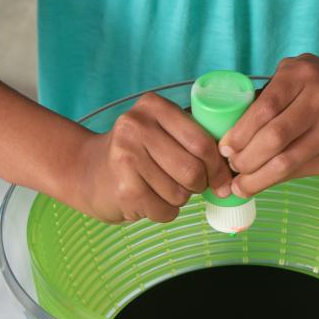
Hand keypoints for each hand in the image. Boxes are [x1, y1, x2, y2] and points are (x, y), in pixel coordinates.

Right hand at [65, 92, 231, 222]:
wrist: (84, 171)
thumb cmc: (135, 153)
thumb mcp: (160, 131)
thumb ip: (193, 137)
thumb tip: (235, 168)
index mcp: (153, 106)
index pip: (203, 141)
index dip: (219, 166)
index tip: (223, 180)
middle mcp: (137, 126)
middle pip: (194, 169)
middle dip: (200, 184)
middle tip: (192, 186)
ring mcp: (127, 156)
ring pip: (181, 193)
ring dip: (180, 199)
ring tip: (160, 188)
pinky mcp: (124, 188)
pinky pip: (166, 210)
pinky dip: (164, 212)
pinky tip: (148, 199)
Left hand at [219, 54, 318, 196]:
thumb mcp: (299, 76)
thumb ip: (268, 95)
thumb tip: (227, 130)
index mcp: (301, 74)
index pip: (263, 108)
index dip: (239, 133)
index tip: (224, 148)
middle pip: (272, 137)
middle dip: (244, 158)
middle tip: (231, 167)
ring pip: (285, 161)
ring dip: (256, 178)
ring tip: (240, 185)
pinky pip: (300, 171)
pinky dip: (275, 181)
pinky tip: (261, 184)